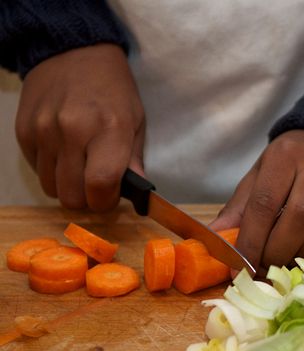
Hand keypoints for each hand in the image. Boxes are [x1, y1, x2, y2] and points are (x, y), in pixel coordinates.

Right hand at [15, 43, 144, 210]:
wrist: (73, 52)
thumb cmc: (113, 90)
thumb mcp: (135, 121)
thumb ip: (134, 160)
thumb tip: (137, 193)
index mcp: (108, 129)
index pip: (100, 185)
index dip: (105, 201)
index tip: (110, 197)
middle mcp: (72, 130)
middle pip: (72, 195)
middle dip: (87, 199)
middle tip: (96, 184)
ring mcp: (43, 131)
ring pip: (51, 188)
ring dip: (67, 186)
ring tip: (80, 166)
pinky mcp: (23, 131)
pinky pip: (36, 170)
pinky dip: (51, 170)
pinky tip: (63, 152)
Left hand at [210, 130, 303, 270]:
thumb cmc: (289, 166)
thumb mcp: (258, 177)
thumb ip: (239, 209)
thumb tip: (215, 239)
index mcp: (283, 157)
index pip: (264, 205)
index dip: (250, 242)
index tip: (239, 269)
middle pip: (300, 217)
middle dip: (278, 252)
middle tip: (265, 269)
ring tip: (292, 261)